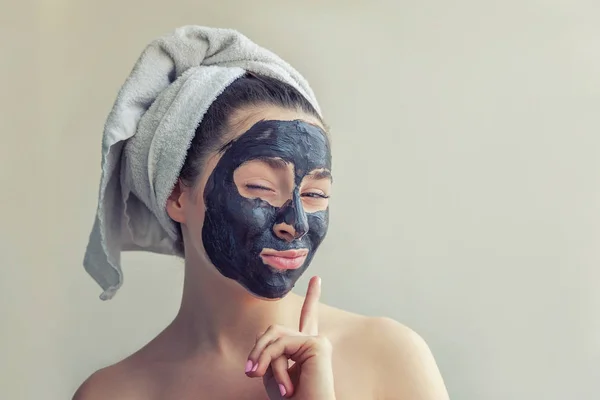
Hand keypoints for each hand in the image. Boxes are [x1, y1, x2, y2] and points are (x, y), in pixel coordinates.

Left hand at [245, 276, 335, 398]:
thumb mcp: (272, 373)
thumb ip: (271, 350)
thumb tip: (264, 334)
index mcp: (307, 350)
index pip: (308, 319)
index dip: (313, 298)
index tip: (317, 279)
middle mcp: (315, 343)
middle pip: (275, 330)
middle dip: (259, 349)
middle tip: (251, 373)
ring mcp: (318, 343)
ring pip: (275, 336)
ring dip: (262, 359)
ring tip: (259, 378)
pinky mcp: (317, 345)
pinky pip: (280, 346)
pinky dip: (271, 363)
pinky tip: (283, 387)